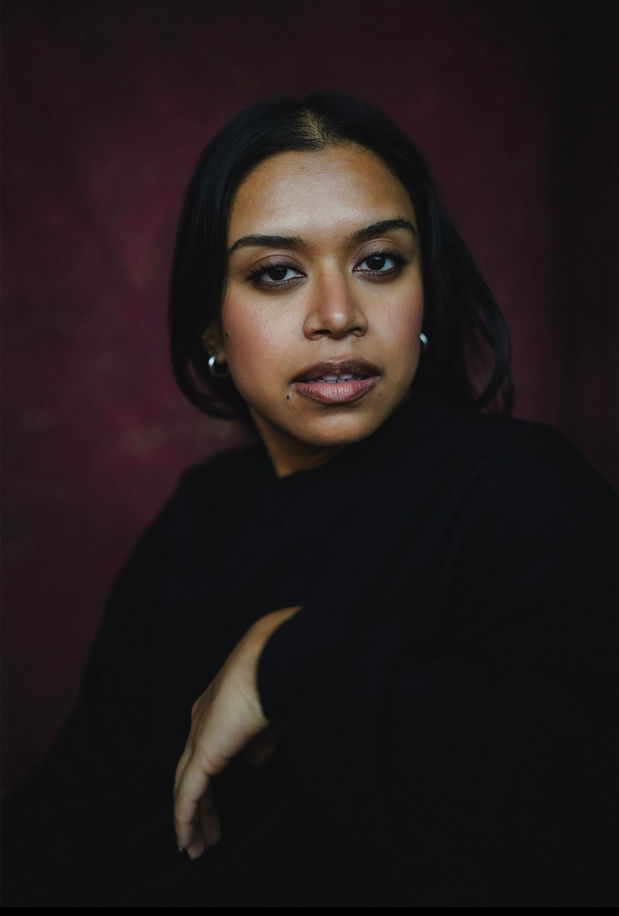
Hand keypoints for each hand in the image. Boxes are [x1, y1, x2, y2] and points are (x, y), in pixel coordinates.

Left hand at [173, 606, 299, 858]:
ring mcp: (200, 735)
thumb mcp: (273, 715)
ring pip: (186, 786)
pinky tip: (186, 840)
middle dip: (198, 807)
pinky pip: (188, 793)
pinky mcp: (203, 751)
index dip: (210, 782)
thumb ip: (263, 739)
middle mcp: (203, 720)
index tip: (218, 807)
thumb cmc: (281, 677)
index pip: (206, 752)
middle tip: (203, 837)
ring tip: (195, 847)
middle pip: (192, 772)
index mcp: (218, 707)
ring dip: (192, 819)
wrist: (274, 659)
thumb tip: (255, 761)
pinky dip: (185, 818)